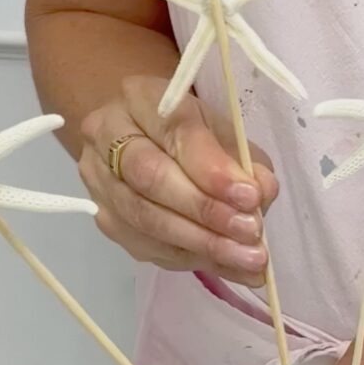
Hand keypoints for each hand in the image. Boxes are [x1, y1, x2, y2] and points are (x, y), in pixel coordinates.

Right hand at [79, 76, 277, 286]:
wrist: (141, 141)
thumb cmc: (187, 131)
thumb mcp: (221, 128)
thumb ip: (243, 158)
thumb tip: (263, 193)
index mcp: (139, 98)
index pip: (175, 133)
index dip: (213, 170)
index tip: (251, 196)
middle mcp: (106, 137)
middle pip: (151, 179)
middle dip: (206, 210)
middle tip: (250, 232)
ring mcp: (100, 183)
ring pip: (146, 220)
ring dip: (202, 243)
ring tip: (247, 259)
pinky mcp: (106, 221)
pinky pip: (147, 247)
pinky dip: (193, 259)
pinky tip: (228, 266)